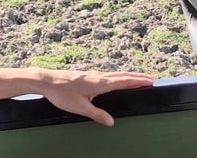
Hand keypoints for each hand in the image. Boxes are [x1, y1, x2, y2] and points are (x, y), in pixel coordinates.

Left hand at [35, 69, 153, 125]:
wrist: (46, 80)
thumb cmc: (62, 94)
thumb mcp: (80, 108)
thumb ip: (97, 115)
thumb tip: (112, 122)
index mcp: (100, 83)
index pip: (124, 82)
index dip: (138, 81)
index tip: (150, 81)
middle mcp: (98, 77)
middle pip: (122, 76)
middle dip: (137, 77)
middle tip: (150, 79)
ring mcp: (92, 75)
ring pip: (115, 75)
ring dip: (128, 76)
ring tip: (137, 78)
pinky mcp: (87, 76)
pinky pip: (107, 76)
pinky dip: (117, 77)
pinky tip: (115, 80)